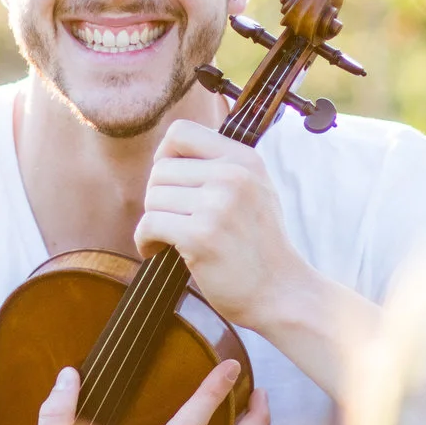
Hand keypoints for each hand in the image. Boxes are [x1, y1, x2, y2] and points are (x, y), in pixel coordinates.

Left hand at [133, 120, 312, 331]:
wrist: (280, 292)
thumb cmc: (259, 245)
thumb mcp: (254, 190)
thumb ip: (220, 168)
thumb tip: (167, 156)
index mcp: (244, 159)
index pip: (181, 132)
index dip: (165, 155)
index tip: (171, 182)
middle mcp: (233, 176)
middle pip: (160, 170)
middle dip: (159, 198)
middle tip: (172, 220)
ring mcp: (217, 205)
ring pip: (152, 198)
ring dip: (153, 221)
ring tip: (169, 239)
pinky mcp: (201, 236)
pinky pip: (149, 225)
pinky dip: (145, 241)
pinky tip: (157, 251)